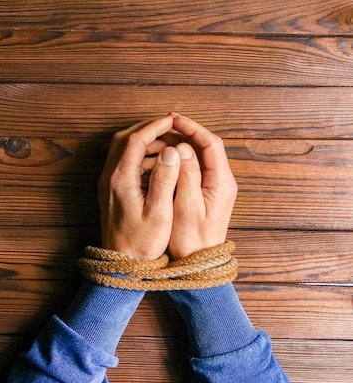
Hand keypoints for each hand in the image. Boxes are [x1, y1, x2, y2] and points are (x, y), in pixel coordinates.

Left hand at [98, 114, 180, 259]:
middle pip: (124, 139)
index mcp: (121, 179)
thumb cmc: (142, 242)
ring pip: (121, 149)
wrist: (120, 263)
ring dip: (143, 141)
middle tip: (170, 126)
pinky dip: (139, 155)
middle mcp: (110, 177)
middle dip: (147, 128)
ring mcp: (107, 183)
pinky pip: (122, 162)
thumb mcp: (159, 212)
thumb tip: (172, 151)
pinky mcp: (110, 190)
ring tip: (168, 143)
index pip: (135, 140)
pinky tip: (158, 163)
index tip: (173, 120)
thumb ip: (165, 179)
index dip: (154, 126)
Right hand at [166, 113, 237, 258]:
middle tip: (163, 124)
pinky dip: (179, 158)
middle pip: (206, 146)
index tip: (172, 119)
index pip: (210, 143)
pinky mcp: (206, 193)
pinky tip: (164, 157)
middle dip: (185, 132)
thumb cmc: (192, 240)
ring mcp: (215, 187)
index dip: (191, 128)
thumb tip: (182, 148)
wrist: (199, 263)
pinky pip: (194, 167)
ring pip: (199, 155)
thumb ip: (187, 176)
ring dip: (181, 144)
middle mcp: (222, 181)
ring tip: (159, 137)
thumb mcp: (186, 207)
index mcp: (221, 182)